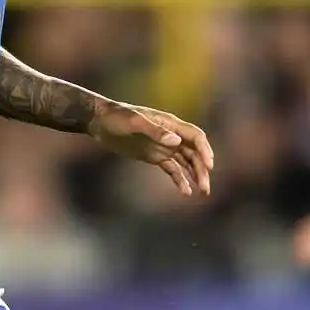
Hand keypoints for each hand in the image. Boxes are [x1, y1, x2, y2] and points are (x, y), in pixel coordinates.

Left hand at [88, 103, 212, 194]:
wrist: (100, 121)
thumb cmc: (116, 117)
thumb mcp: (134, 122)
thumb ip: (155, 131)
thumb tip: (176, 141)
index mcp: (170, 123)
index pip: (195, 136)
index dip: (205, 150)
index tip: (209, 167)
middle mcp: (171, 135)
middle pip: (194, 152)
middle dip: (202, 169)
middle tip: (205, 187)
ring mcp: (163, 146)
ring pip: (186, 162)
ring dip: (195, 175)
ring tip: (202, 192)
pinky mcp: (155, 156)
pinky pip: (172, 168)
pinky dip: (180, 179)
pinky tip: (186, 192)